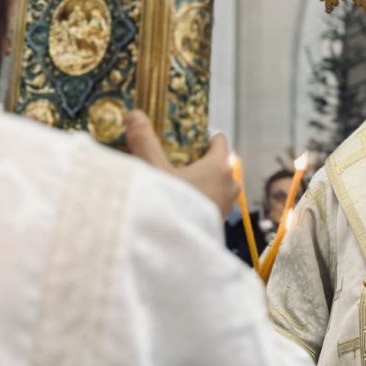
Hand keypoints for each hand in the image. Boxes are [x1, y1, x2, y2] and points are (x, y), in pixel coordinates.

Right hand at [124, 111, 238, 219]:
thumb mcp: (154, 170)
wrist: (175, 250)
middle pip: (218, 163)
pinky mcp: (219, 222)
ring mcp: (227, 205)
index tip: (187, 138)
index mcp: (220, 166)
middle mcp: (230, 184)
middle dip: (199, 161)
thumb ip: (145, 141)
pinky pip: (212, 203)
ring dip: (200, 182)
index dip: (204, 137)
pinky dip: (199, 200)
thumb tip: (135, 114)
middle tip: (175, 161)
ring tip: (175, 183)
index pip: (219, 140)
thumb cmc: (172, 206)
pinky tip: (179, 204)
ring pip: (216, 184)